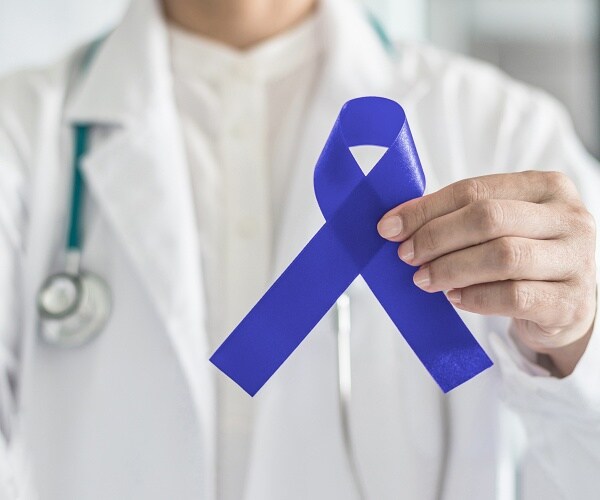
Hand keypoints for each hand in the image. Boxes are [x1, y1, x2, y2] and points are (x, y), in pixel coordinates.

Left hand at [377, 171, 596, 376]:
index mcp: (546, 187)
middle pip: (489, 219)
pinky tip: (455, 298)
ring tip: (425, 279)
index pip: (475, 190)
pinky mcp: (570, 302)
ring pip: (502, 257)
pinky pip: (514, 296)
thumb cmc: (523, 257)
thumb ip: (457, 217)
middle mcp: (568, 218)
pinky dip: (476, 298)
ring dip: (451, 268)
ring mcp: (576, 260)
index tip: (390, 227)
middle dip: (436, 237)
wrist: (566, 305)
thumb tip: (398, 222)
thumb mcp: (499, 227)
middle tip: (406, 255)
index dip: (426, 209)